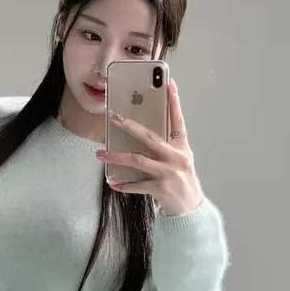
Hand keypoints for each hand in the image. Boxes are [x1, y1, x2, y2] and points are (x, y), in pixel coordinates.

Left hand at [97, 81, 202, 216]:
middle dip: (129, 126)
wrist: (190, 206)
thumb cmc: (182, 178)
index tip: (169, 84)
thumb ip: (165, 144)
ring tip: (100, 153)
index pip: (178, 120)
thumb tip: (141, 131)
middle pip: (149, 137)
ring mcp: (167, 173)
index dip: (174, 101)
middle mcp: (175, 157)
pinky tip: (111, 182)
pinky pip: (135, 184)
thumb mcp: (180, 157)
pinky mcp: (158, 188)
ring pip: (136, 160)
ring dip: (115, 156)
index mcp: (181, 146)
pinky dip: (122, 184)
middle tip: (113, 117)